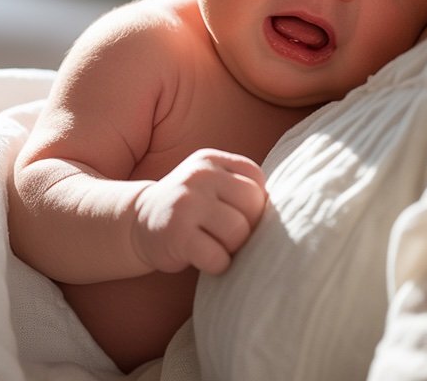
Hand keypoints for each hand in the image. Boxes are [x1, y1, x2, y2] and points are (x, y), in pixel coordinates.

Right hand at [130, 148, 267, 274]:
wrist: (138, 223)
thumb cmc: (188, 208)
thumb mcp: (210, 183)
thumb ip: (241, 186)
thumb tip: (288, 210)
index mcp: (211, 160)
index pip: (256, 180)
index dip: (253, 204)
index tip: (235, 214)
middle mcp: (199, 176)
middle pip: (252, 205)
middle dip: (247, 226)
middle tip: (228, 234)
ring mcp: (186, 204)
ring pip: (238, 232)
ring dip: (232, 247)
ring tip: (215, 244)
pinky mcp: (177, 235)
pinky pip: (218, 257)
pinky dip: (218, 265)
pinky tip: (203, 258)